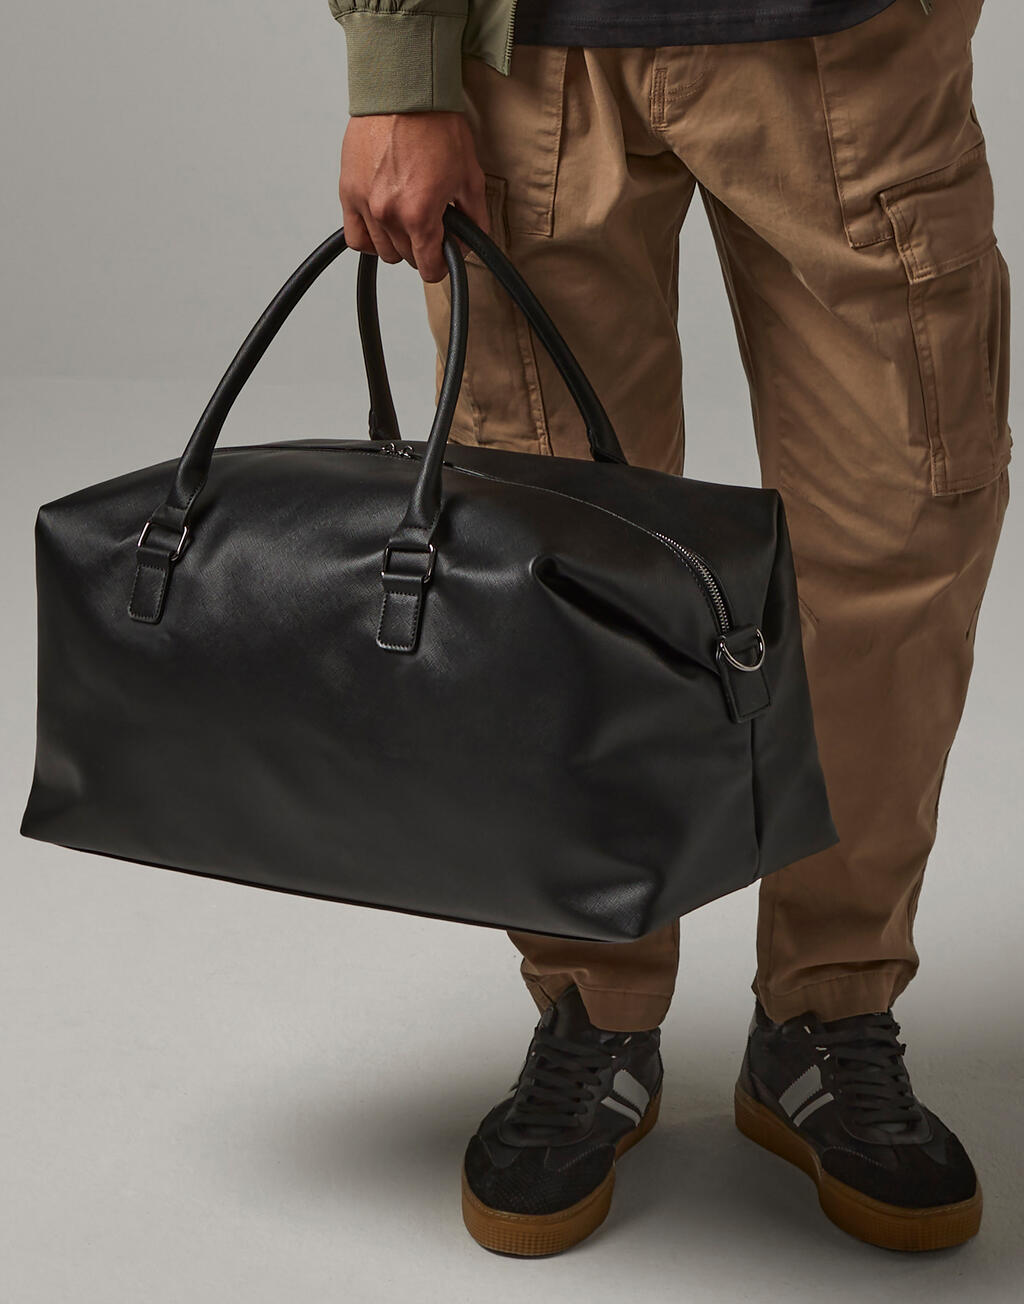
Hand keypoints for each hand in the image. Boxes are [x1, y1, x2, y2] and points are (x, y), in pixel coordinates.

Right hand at [339, 112, 489, 281]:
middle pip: (406, 258)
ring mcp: (364, 204)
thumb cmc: (435, 125)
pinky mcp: (348, 191)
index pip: (429, 268)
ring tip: (408, 217)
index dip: (442, 264)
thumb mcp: (468, 175)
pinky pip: (355, 236)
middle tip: (432, 224)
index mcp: (419, 214)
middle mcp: (387, 214)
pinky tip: (382, 224)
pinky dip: (369, 237)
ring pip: (382, 251)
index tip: (444, 253)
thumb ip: (473, 218)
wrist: (404, 91)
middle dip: (423, 247)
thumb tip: (472, 242)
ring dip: (397, 242)